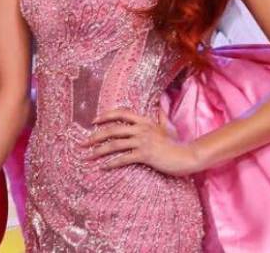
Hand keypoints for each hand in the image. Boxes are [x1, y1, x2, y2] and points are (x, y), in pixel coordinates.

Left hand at [83, 108, 201, 176]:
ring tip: (87, 156)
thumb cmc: (176, 143)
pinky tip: (103, 166)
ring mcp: (142, 142)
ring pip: (115, 145)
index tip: (93, 121)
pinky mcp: (145, 155)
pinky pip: (123, 158)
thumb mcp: (167, 126)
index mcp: (144, 121)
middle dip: (94, 136)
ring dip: (98, 151)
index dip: (105, 116)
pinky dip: (112, 163)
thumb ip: (161, 115)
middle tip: (82, 143)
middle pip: (112, 130)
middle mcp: (141, 129)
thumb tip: (161, 103)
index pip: (121, 113)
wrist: (187, 156)